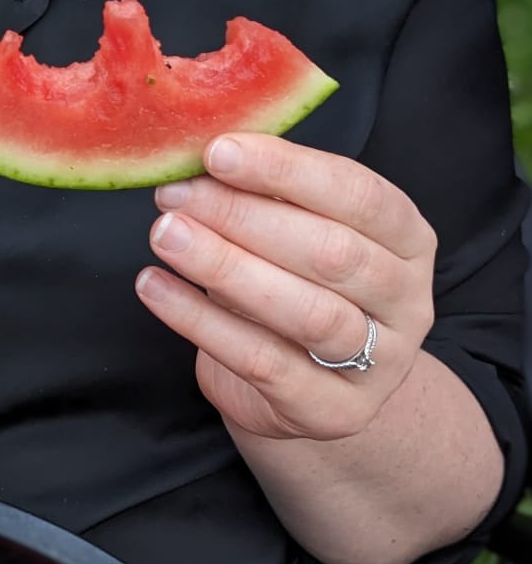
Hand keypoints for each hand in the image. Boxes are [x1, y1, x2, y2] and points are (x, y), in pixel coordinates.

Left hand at [134, 133, 436, 442]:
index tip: (218, 151)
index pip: (358, 194)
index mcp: (408, 239)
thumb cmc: (295, 288)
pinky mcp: (334, 412)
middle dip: (244, 216)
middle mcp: (407, 300)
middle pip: (332, 252)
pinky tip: (156, 287)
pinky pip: (262, 362)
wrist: (307, 391)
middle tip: (176, 194)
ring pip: (306, 312)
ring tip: (165, 234)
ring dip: (225, 266)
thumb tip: (203, 159)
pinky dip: (201, 321)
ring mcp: (379, 363)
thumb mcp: (295, 234)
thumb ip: (268, 197)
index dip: (287, 169)